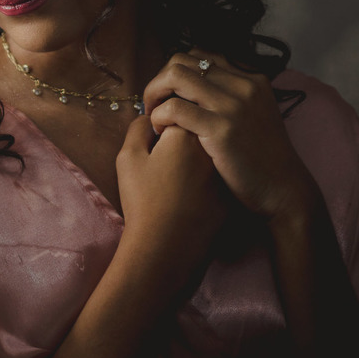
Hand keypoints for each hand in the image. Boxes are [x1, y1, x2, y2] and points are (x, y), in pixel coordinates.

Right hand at [115, 116, 228, 287]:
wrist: (168, 249)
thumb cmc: (144, 201)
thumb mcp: (128, 158)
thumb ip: (139, 128)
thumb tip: (152, 118)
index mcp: (187, 133)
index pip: (178, 108)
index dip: (163, 119)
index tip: (154, 137)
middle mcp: (212, 148)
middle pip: (197, 125)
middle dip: (182, 132)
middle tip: (162, 157)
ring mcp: (224, 170)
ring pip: (208, 151)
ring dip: (194, 153)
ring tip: (173, 177)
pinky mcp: (230, 193)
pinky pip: (215, 174)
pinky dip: (203, 177)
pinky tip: (187, 196)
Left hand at [142, 51, 318, 220]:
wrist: (283, 191)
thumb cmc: (260, 158)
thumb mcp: (253, 115)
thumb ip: (228, 96)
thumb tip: (188, 85)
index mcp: (252, 79)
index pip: (200, 54)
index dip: (175, 72)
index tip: (168, 94)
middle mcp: (244, 85)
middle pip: (182, 61)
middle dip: (159, 80)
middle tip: (154, 105)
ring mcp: (233, 105)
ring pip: (174, 76)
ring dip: (154, 94)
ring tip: (154, 116)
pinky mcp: (222, 129)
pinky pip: (174, 108)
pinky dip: (158, 117)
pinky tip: (160, 131)